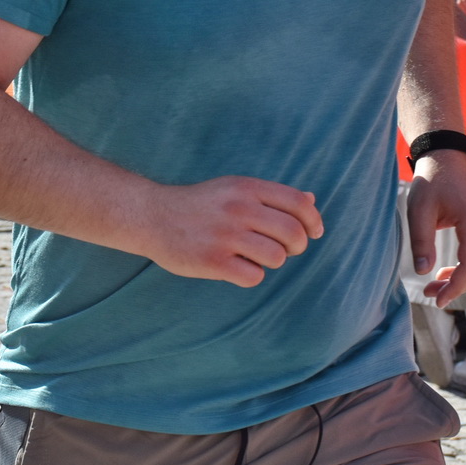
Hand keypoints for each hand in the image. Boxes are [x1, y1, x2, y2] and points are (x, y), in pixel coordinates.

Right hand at [131, 176, 323, 287]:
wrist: (152, 216)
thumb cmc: (200, 205)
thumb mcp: (234, 189)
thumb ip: (272, 196)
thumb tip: (312, 201)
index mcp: (246, 188)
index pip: (298, 202)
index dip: (313, 221)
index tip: (313, 233)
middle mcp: (238, 208)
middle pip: (293, 233)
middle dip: (297, 246)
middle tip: (284, 250)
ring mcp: (225, 235)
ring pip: (276, 257)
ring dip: (272, 261)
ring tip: (254, 257)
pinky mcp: (213, 261)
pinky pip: (253, 276)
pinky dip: (250, 276)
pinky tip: (236, 268)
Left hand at [404, 150, 465, 306]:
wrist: (447, 157)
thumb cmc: (432, 181)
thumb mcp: (419, 210)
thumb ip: (421, 241)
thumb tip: (423, 272)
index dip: (455, 288)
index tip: (437, 300)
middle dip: (457, 288)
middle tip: (430, 294)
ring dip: (462, 281)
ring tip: (435, 286)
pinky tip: (447, 273)